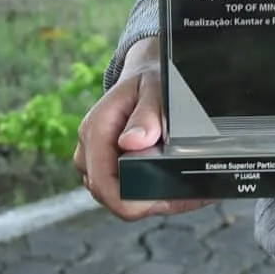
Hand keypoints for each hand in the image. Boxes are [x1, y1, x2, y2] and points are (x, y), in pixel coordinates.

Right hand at [71, 39, 212, 220]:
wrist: (146, 74)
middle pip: (111, 196)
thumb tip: (133, 142)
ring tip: (180, 185)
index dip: (133, 199)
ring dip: (148, 197)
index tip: (167, 197)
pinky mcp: (106, 167)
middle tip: (185, 193)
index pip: (104, 183)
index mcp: (96, 130)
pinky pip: (123, 190)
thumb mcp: (156, 90)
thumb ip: (147, 116)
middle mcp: (89, 148)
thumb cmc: (150, 79)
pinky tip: (170, 182)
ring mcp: (95, 160)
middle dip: (147, 200)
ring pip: (117, 197)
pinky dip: (146, 191)